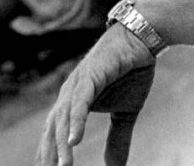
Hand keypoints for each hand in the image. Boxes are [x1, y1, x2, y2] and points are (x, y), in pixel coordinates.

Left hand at [37, 25, 155, 165]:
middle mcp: (70, 92)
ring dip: (61, 143)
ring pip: (63, 117)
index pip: (55, 132)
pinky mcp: (91, 75)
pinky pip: (80, 101)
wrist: (144, 40)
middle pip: (53, 128)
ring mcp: (78, 83)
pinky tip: (74, 140)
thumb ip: (117, 140)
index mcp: (73, 101)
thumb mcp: (125, 115)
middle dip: (49, 154)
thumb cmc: (131, 73)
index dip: (50, 154)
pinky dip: (75, 120)